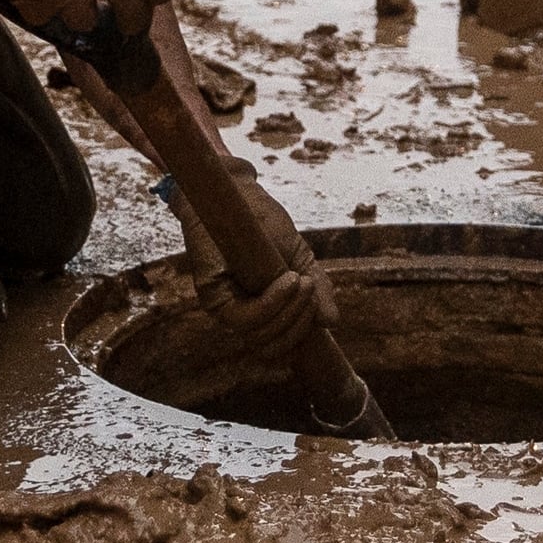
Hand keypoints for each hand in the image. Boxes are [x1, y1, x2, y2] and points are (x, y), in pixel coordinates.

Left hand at [180, 177, 383, 435]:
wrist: (239, 193)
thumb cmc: (265, 225)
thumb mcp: (300, 259)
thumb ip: (316, 290)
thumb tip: (331, 323)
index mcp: (259, 312)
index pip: (279, 349)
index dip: (301, 338)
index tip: (320, 310)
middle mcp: (239, 315)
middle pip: (271, 349)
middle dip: (299, 324)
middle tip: (310, 288)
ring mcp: (223, 306)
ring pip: (259, 336)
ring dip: (288, 313)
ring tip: (301, 280)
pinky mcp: (211, 293)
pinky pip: (244, 317)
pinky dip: (271, 304)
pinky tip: (287, 279)